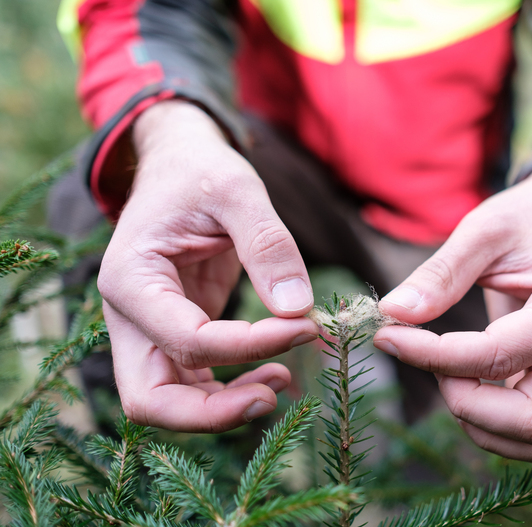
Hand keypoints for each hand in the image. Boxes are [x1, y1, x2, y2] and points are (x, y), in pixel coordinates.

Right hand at [98, 101, 317, 432]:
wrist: (180, 165)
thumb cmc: (200, 171)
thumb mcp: (236, 190)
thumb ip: (267, 244)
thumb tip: (298, 308)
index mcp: (131, 278)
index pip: (187, 338)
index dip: (251, 344)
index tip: (306, 326)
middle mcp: (128, 315)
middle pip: (150, 398)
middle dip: (213, 411)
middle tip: (274, 395)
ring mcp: (148, 329)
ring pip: (170, 400)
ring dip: (224, 406)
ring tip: (285, 380)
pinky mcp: (177, 332)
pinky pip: (194, 380)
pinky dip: (230, 388)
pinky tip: (276, 370)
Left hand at [374, 158, 531, 462]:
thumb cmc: (526, 221)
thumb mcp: (483, 229)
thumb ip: (441, 273)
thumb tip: (393, 312)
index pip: (500, 356)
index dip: (436, 355)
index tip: (389, 336)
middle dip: (467, 403)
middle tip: (431, 360)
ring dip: (482, 424)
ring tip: (448, 373)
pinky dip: (495, 427)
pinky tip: (465, 386)